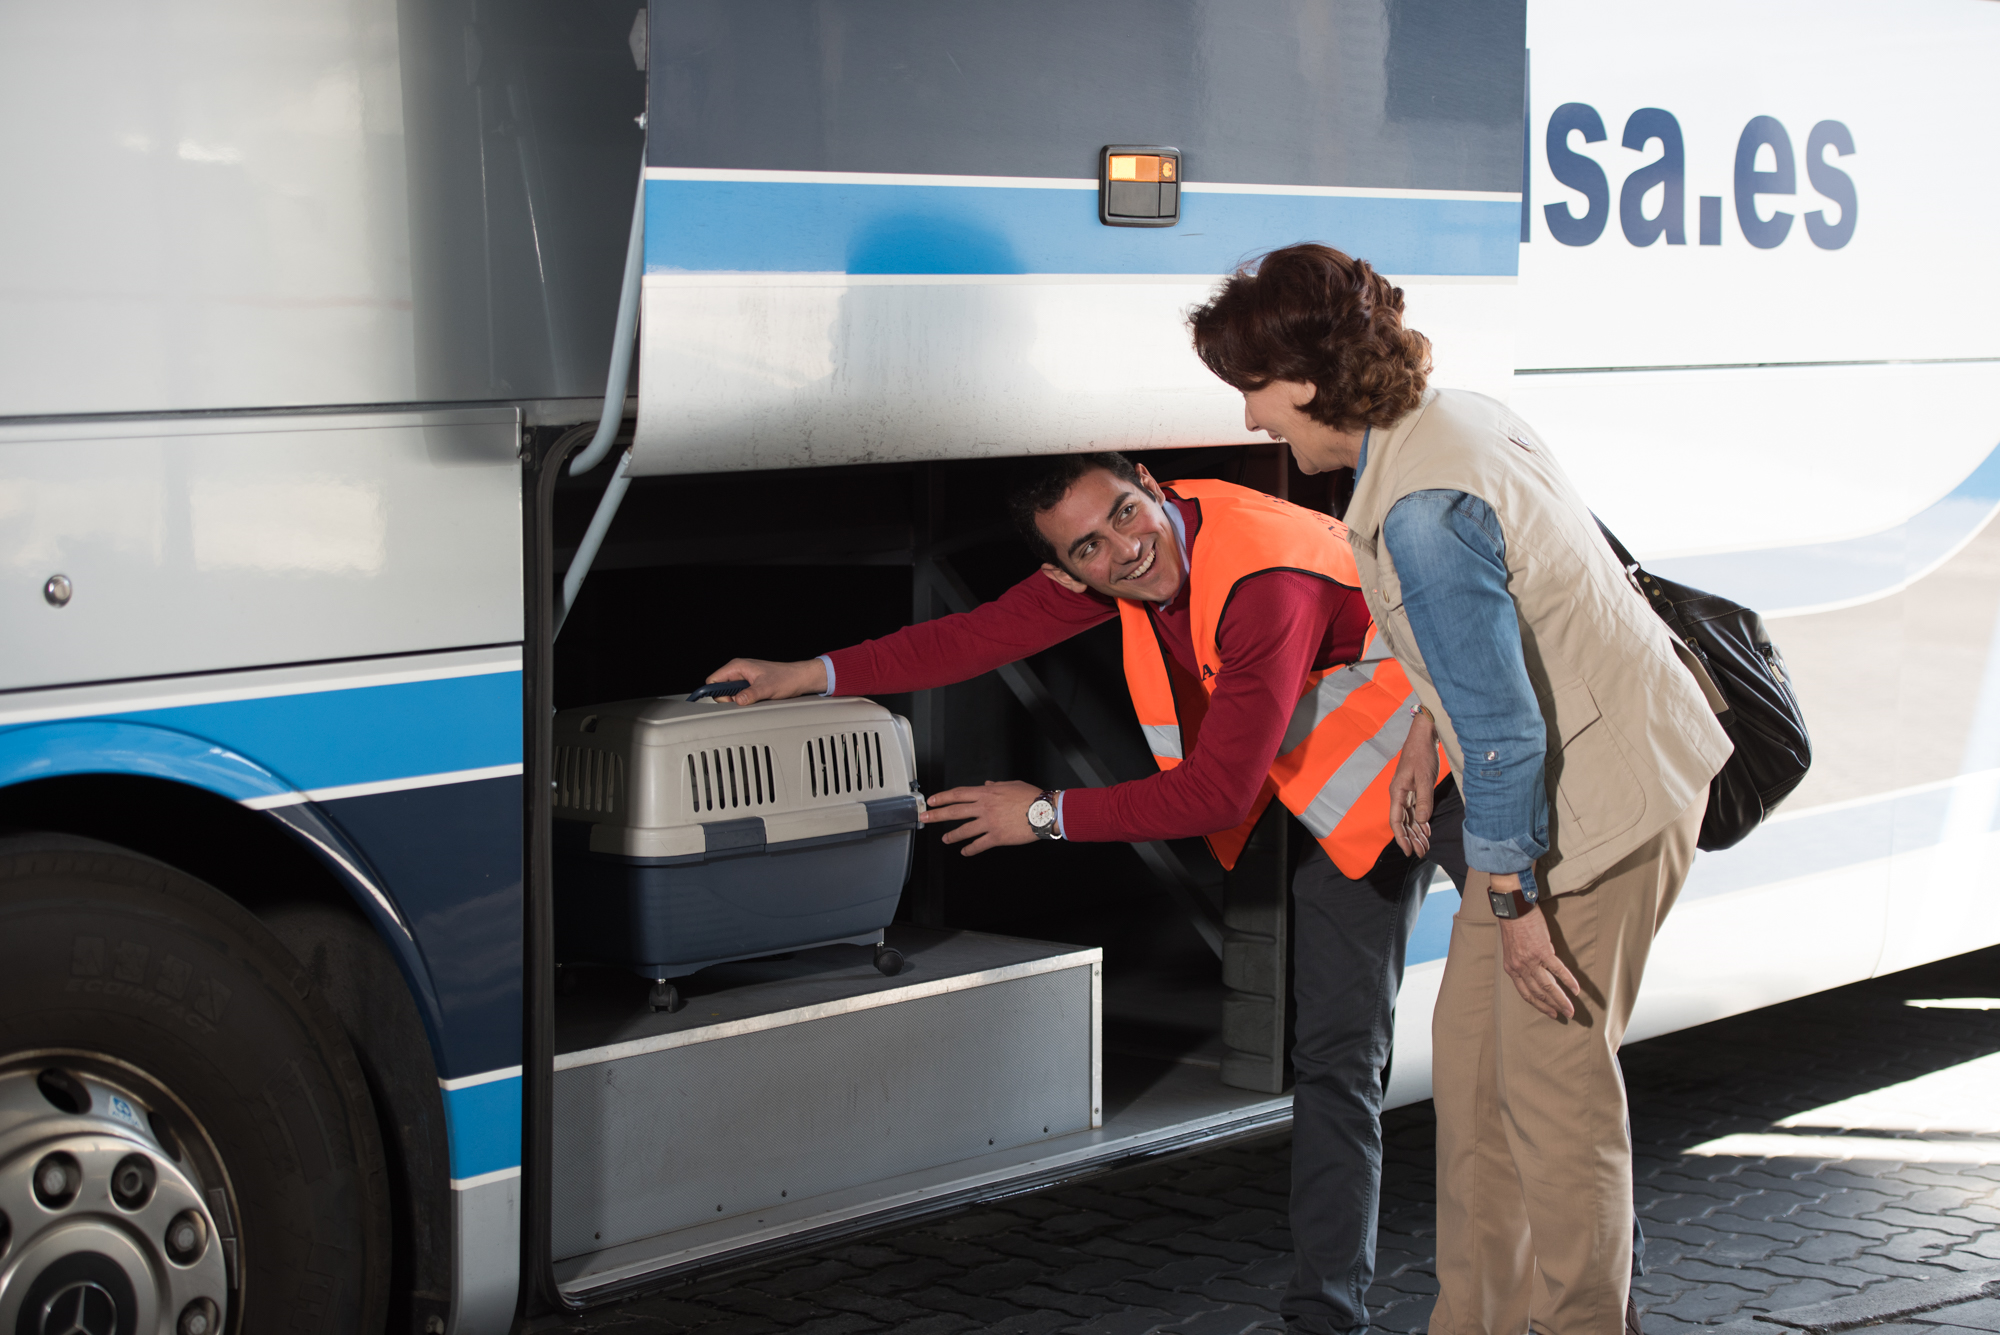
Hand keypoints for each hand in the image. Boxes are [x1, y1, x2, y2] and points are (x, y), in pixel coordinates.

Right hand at [705, 657, 826, 704]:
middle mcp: (738, 671)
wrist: (799, 679)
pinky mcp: (749, 685)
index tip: (727, 701)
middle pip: (719, 689)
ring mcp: (743, 678)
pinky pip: (739, 695)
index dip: (717, 693)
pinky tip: (755, 700)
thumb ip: (750, 694)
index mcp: (737, 666)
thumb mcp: (767, 688)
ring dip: (738, 700)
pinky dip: (744, 700)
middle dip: (728, 699)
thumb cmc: (786, 677)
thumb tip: (738, 701)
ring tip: (753, 699)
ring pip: (730, 693)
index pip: (713, 680)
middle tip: (744, 701)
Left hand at [920, 780, 1042, 855]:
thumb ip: (996, 785)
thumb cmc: (1031, 797)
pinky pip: (979, 844)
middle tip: (925, 818)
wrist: (1044, 811)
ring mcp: (989, 823)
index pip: (958, 794)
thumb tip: (987, 784)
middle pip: (954, 811)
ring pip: (963, 830)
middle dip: (937, 815)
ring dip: (952, 835)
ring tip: (945, 839)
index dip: (943, 797)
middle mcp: (984, 807)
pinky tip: (965, 852)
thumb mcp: (1011, 785)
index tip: (932, 800)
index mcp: (987, 793)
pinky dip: (970, 849)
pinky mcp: (997, 837)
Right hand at [1389, 711, 1439, 856]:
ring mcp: (1407, 791)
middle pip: (1403, 822)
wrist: (1424, 737)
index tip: (1408, 851)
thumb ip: (1424, 799)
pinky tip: (1426, 830)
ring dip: (1417, 832)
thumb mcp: (1425, 777)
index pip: (1397, 821)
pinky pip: (1415, 809)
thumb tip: (1422, 820)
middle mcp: (1399, 794)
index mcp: (1397, 792)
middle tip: (1421, 853)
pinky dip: (1421, 821)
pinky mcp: (1414, 788)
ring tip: (1425, 846)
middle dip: (1411, 839)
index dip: (1402, 837)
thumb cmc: (1422, 754)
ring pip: (1409, 817)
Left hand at [1495, 895, 1580, 1020]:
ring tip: (1571, 1010)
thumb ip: (1521, 962)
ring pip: (1548, 987)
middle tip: (1565, 1016)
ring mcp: (1532, 961)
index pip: (1526, 993)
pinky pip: (1558, 970)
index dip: (1539, 1005)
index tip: (1550, 1013)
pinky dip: (1568, 981)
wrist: (1513, 909)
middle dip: (1553, 1007)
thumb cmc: (1513, 926)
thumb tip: (1534, 971)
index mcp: (1512, 968)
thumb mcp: (1512, 949)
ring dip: (1561, 1000)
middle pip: (1538, 993)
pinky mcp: (1543, 951)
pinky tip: (1576, 990)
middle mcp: (1520, 968)